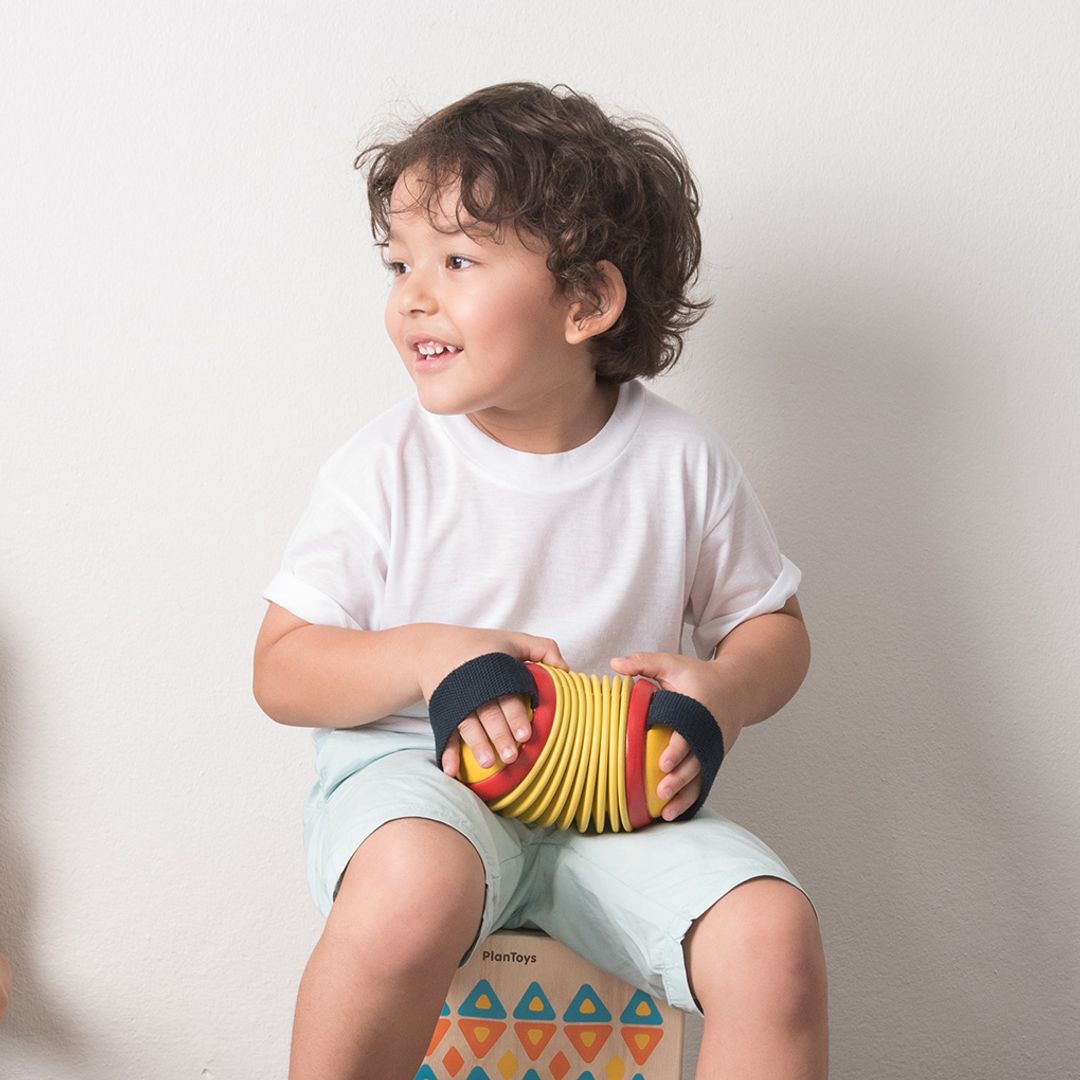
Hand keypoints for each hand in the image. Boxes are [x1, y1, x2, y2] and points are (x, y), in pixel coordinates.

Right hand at [418, 626, 567, 777]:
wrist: (432, 649)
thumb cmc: (481, 646)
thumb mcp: (512, 639)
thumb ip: (543, 648)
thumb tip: (567, 670)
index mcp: (493, 670)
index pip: (507, 694)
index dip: (516, 715)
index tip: (525, 734)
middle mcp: (474, 688)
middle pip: (488, 714)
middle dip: (500, 736)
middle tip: (512, 756)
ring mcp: (456, 702)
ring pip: (468, 726)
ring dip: (477, 746)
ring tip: (488, 764)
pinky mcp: (444, 713)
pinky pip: (446, 734)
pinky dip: (448, 753)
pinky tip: (451, 771)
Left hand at [609, 651, 737, 820]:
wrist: (738, 688)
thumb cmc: (699, 676)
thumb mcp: (673, 663)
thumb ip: (644, 662)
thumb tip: (614, 664)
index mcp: (700, 708)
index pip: (688, 732)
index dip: (677, 749)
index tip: (663, 763)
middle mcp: (710, 732)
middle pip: (695, 760)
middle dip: (679, 779)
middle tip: (661, 792)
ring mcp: (715, 748)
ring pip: (701, 776)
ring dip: (685, 796)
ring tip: (667, 812)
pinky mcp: (714, 758)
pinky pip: (703, 780)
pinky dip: (691, 797)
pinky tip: (675, 812)